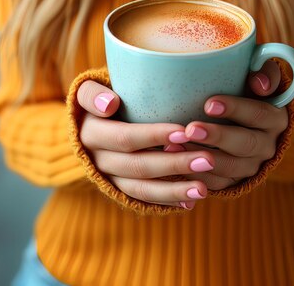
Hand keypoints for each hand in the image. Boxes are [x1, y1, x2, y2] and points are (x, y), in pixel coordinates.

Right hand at [77, 80, 210, 209]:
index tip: (184, 133)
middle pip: (138, 166)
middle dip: (174, 164)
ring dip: (174, 190)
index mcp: (91, 134)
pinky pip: (144, 199)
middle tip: (208, 160)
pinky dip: (168, 200)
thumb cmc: (97, 102)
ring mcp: (109, 178)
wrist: (85, 128)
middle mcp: (98, 160)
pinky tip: (192, 201)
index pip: (125, 138)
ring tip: (203, 189)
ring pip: (142, 189)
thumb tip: (109, 104)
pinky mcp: (119, 190)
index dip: (153, 136)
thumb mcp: (87, 93)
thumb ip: (93, 94)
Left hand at [178, 60, 288, 189]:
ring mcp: (251, 166)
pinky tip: (176, 166)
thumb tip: (260, 83)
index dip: (236, 109)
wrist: (237, 123)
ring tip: (174, 147)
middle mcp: (267, 145)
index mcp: (275, 118)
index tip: (209, 103)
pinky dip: (196, 177)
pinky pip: (218, 184)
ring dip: (202, 159)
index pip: (259, 114)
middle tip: (190, 129)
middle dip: (217, 137)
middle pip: (245, 143)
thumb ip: (265, 72)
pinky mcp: (235, 181)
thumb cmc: (241, 91)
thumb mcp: (256, 77)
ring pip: (231, 167)